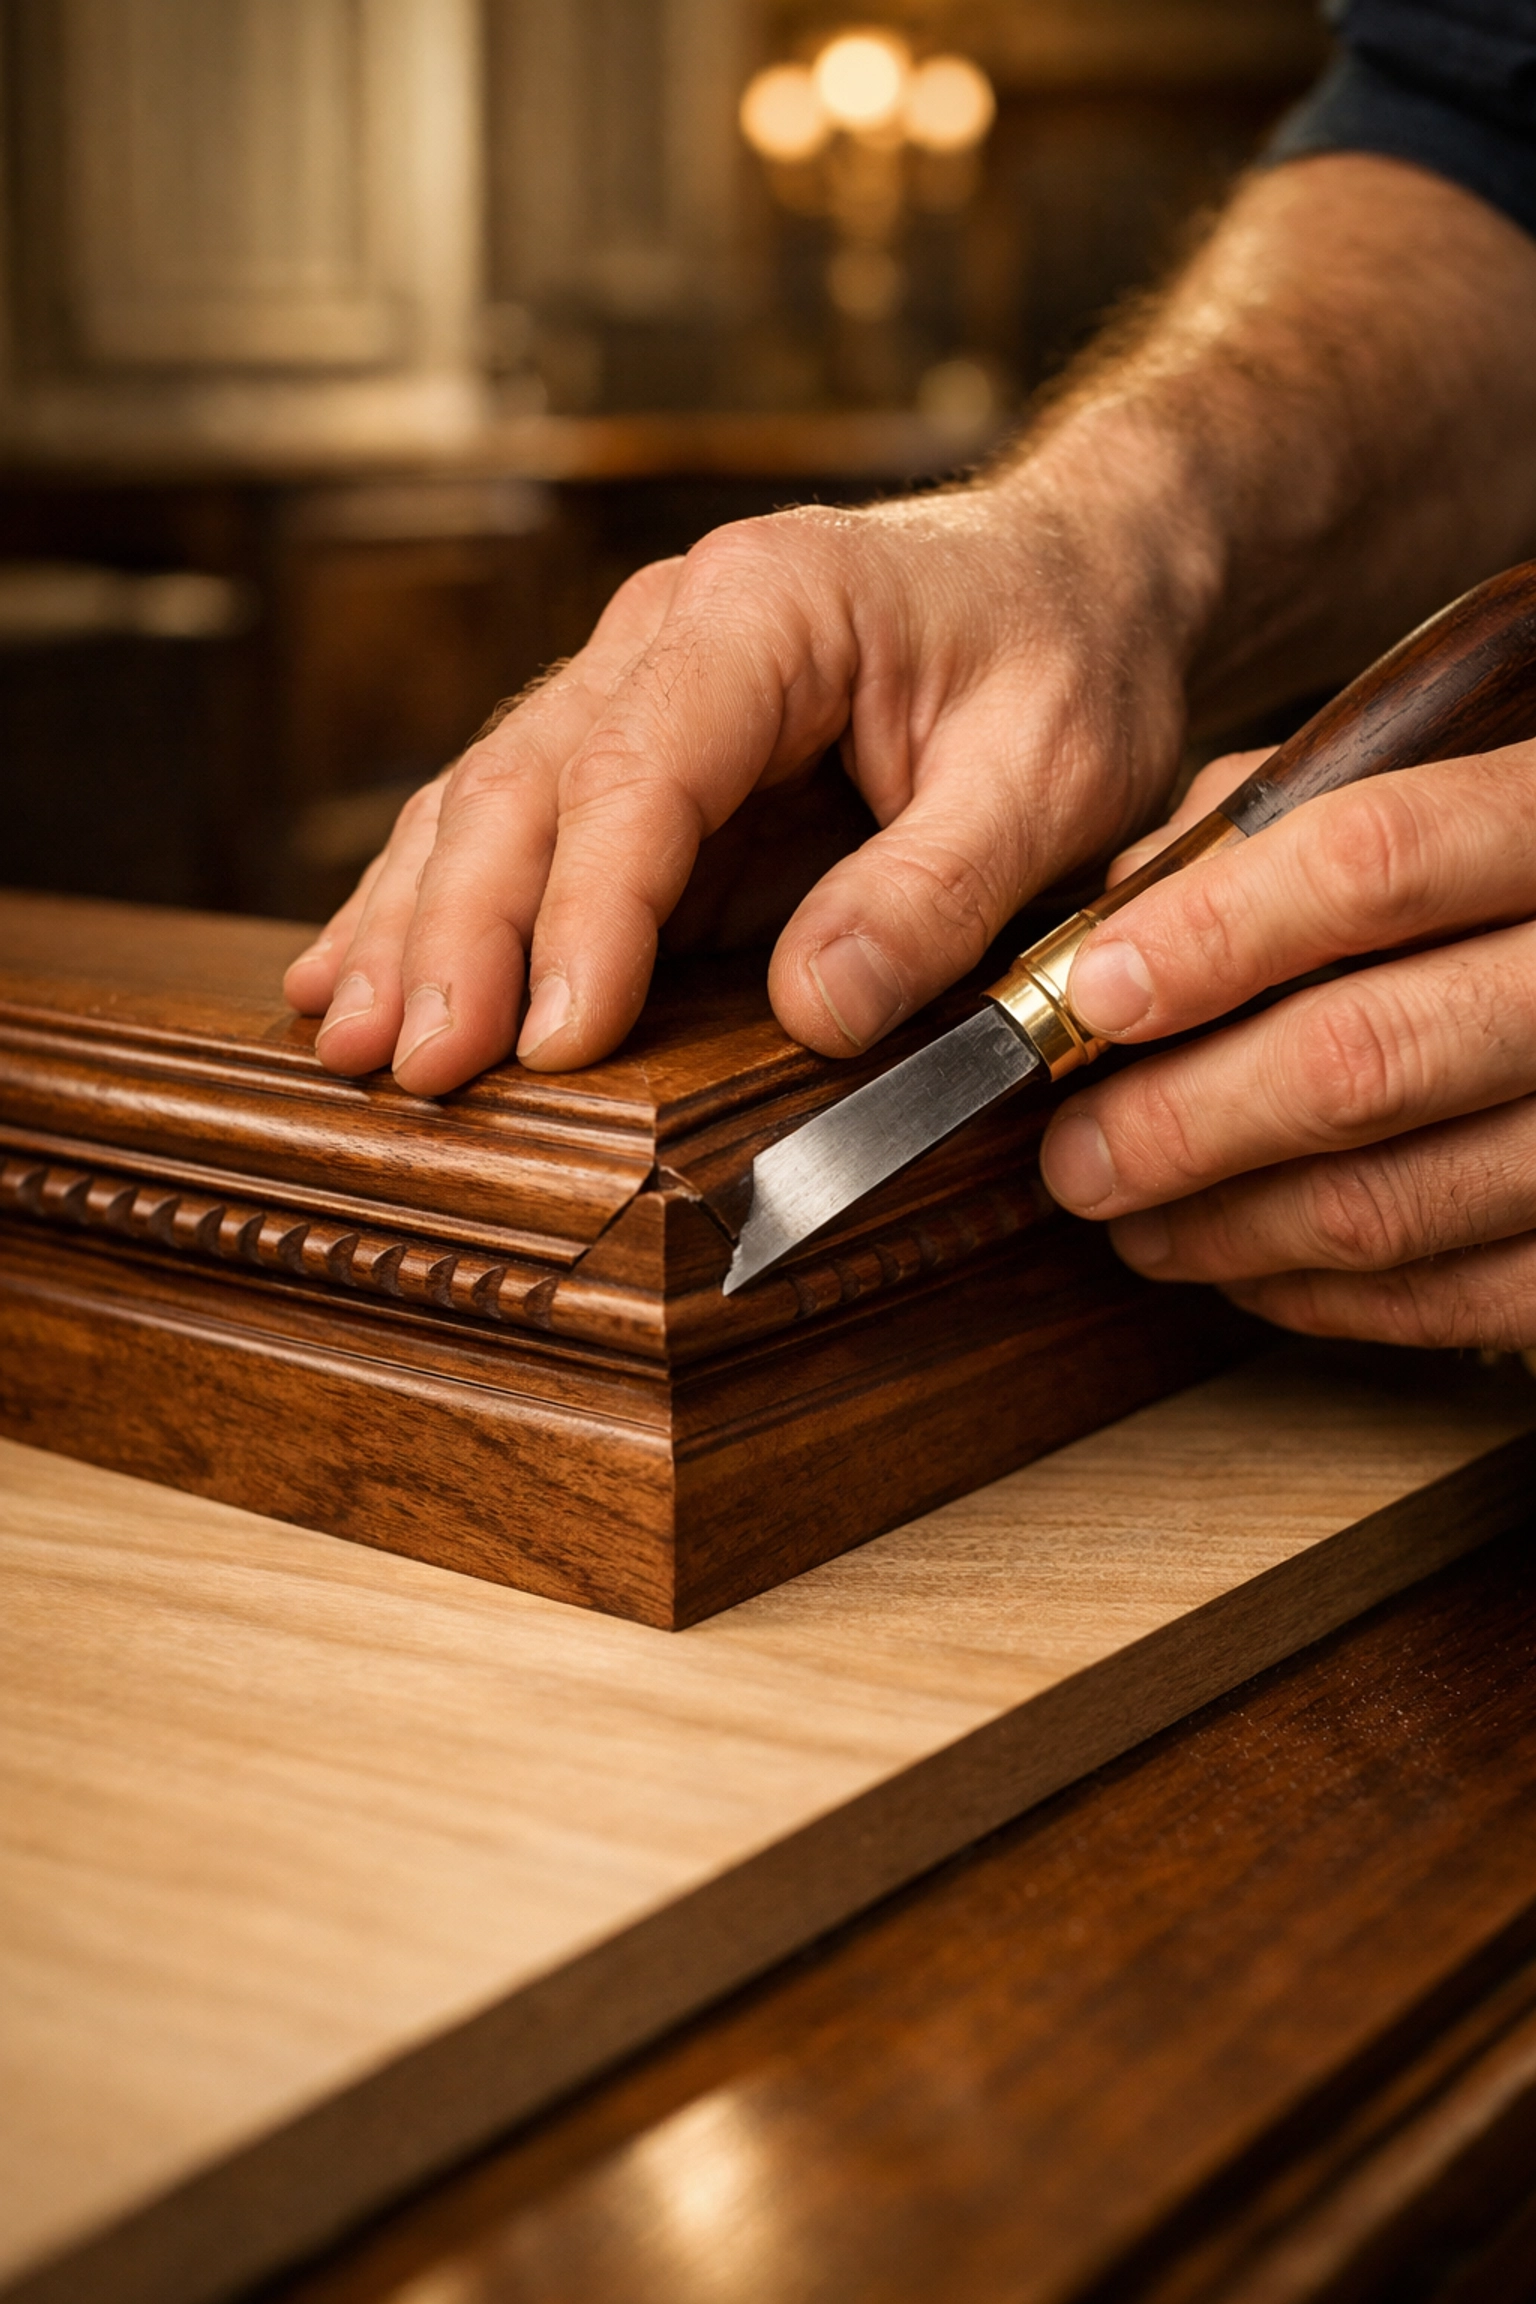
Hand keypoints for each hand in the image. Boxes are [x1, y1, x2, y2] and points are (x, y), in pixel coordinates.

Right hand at [284, 459, 1207, 1093]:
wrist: (1084, 574)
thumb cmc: (1077, 657)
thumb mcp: (1057, 773)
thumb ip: (938, 888)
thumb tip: (811, 1013)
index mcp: (770, 609)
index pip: (643, 766)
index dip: (587, 911)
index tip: (554, 1040)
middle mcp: (673, 631)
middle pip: (528, 783)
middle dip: (459, 934)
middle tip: (414, 1070)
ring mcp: (641, 687)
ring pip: (488, 803)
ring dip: (415, 927)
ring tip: (348, 1042)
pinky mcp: (644, 757)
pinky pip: (518, 829)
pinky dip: (435, 906)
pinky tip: (356, 976)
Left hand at [1039, 739, 1535, 1348]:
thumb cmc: (1505, 882)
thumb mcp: (1428, 786)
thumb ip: (1271, 824)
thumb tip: (1120, 908)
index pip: (1371, 864)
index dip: (1209, 934)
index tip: (1090, 992)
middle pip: (1360, 1059)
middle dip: (1178, 1121)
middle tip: (1076, 1157)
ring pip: (1387, 1202)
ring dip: (1225, 1229)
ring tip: (1136, 1224)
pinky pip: (1452, 1300)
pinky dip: (1323, 1296)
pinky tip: (1248, 1268)